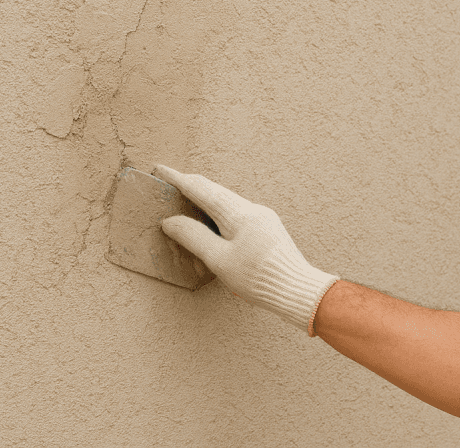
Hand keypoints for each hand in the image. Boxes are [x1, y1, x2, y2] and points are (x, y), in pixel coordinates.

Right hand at [155, 165, 339, 335]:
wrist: (297, 289)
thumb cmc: (259, 277)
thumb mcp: (219, 260)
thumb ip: (193, 237)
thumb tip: (170, 221)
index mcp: (239, 213)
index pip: (201, 189)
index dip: (178, 180)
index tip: (161, 170)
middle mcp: (252, 209)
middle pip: (215, 192)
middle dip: (191, 186)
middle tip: (170, 182)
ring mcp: (262, 217)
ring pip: (227, 201)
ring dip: (205, 199)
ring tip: (186, 200)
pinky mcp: (267, 228)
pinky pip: (237, 213)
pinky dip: (219, 213)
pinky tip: (213, 222)